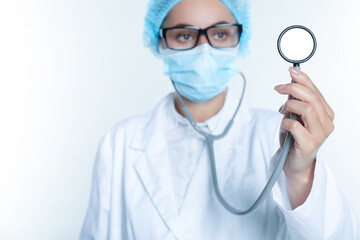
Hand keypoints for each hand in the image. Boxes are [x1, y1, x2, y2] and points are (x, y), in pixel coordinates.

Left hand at [274, 67, 334, 207]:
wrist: (295, 163)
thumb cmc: (295, 139)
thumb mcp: (294, 116)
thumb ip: (295, 102)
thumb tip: (289, 86)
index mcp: (325, 114)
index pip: (315, 91)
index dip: (302, 79)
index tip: (290, 71)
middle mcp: (326, 123)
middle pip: (311, 97)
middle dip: (292, 88)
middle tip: (278, 88)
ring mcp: (320, 134)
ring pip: (306, 109)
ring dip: (289, 106)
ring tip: (282, 111)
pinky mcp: (309, 144)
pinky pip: (295, 125)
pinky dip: (285, 122)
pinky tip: (283, 126)